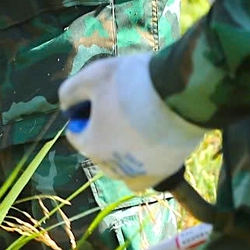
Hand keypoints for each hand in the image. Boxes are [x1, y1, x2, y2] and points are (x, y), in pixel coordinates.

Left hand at [60, 53, 205, 192]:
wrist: (182, 94)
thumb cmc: (133, 83)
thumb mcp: (94, 76)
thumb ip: (71, 92)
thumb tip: (67, 107)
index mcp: (92, 145)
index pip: (76, 134)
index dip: (85, 113)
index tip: (101, 97)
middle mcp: (112, 167)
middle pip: (100, 149)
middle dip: (104, 131)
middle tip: (123, 106)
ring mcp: (140, 173)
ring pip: (122, 164)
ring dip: (124, 148)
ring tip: (141, 121)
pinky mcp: (164, 173)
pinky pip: (146, 173)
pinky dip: (145, 161)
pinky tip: (154, 140)